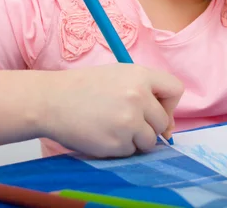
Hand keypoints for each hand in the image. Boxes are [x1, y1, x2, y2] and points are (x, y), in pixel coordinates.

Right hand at [37, 63, 183, 157]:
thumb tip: (167, 125)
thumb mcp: (118, 75)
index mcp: (140, 75)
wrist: (50, 101)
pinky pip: (131, 152)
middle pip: (162, 121)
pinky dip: (120, 148)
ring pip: (150, 140)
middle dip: (149, 126)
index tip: (156, 110)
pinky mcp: (117, 143)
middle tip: (127, 122)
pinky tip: (102, 134)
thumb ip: (144, 91)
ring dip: (135, 139)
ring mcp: (128, 121)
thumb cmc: (83, 88)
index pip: (176, 89)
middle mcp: (138, 97)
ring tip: (112, 127)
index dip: (168, 103)